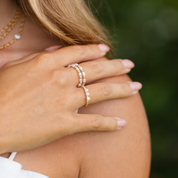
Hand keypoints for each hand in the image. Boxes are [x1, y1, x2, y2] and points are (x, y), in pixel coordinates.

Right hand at [0, 44, 140, 152]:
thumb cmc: (0, 93)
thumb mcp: (15, 67)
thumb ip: (38, 58)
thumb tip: (55, 52)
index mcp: (47, 64)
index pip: (79, 53)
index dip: (95, 50)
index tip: (107, 50)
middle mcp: (60, 79)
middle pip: (96, 69)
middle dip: (116, 66)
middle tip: (130, 65)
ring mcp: (64, 102)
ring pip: (101, 92)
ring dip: (121, 89)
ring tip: (136, 87)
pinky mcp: (65, 124)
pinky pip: (94, 122)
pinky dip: (111, 123)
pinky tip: (124, 123)